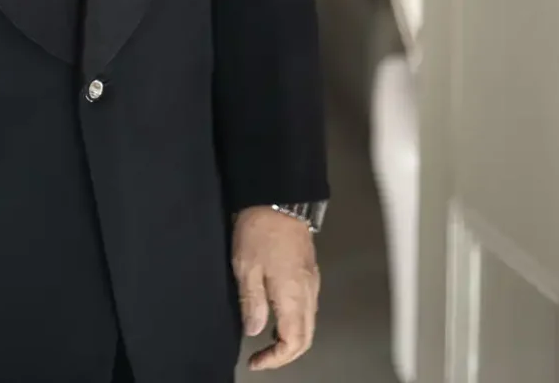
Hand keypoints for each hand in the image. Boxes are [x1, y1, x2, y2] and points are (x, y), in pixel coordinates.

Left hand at [233, 208, 319, 370]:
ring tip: (265, 340)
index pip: (293, 342)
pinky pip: (307, 308)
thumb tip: (254, 331)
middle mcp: (308, 293)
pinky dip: (294, 321)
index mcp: (293, 296)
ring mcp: (312, 282)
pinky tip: (275, 316)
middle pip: (306, 338)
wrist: (280, 197)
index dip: (276, 359)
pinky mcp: (309, 272)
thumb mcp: (246, 268)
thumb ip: (251, 303)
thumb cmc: (260, 231)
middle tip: (262, 358)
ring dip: (291, 338)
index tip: (255, 362)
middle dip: (286, 354)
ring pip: (309, 323)